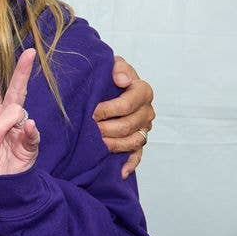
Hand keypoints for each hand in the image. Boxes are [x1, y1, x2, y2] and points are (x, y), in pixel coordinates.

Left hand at [0, 44, 40, 177]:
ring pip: (16, 112)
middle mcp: (6, 119)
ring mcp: (20, 130)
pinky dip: (29, 130)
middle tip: (30, 53)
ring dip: (2, 125)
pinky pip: (31, 133)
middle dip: (21, 71)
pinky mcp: (30, 145)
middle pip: (15, 90)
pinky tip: (27, 128)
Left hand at [93, 56, 154, 178]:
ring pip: (133, 142)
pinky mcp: (138, 142)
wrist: (108, 85)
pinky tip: (120, 172)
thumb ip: (118, 66)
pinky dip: (130, 165)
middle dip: (107, 128)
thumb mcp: (113, 63)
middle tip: (89, 129)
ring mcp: (144, 128)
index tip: (92, 111)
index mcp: (143, 91)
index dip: (108, 109)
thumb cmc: (109, 75)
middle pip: (129, 125)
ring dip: (114, 144)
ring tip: (97, 144)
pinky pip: (138, 156)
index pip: (128, 104)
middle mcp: (147, 111)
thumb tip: (122, 79)